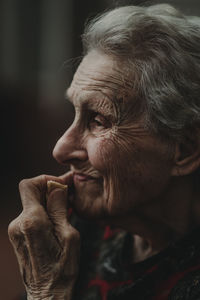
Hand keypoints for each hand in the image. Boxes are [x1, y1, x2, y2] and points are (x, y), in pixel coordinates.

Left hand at [8, 172, 79, 299]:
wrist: (48, 292)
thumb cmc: (62, 268)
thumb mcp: (69, 235)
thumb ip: (59, 208)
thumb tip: (56, 187)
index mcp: (33, 221)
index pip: (28, 185)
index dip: (45, 180)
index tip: (60, 185)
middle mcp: (19, 223)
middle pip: (30, 192)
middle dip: (49, 189)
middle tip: (67, 194)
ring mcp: (15, 230)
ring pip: (31, 203)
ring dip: (47, 201)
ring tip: (65, 209)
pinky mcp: (17, 235)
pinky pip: (30, 214)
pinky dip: (43, 211)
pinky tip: (56, 220)